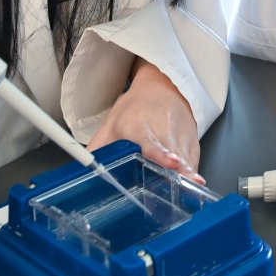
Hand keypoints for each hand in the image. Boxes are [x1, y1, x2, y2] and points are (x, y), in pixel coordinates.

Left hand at [88, 60, 204, 182]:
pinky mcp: (193, 145)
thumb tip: (82, 175)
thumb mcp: (111, 125)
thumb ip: (98, 151)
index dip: (161, 154)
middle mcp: (164, 131)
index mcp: (139, 127)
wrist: (164, 88)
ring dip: (189, 176)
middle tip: (184, 184)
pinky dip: (192, 176)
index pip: (152, 143)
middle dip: (179, 171)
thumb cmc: (136, 110)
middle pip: (174, 155)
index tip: (171, 162)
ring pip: (188, 160)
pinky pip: (193, 164)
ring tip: (194, 186)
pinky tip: (192, 186)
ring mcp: (181, 138)